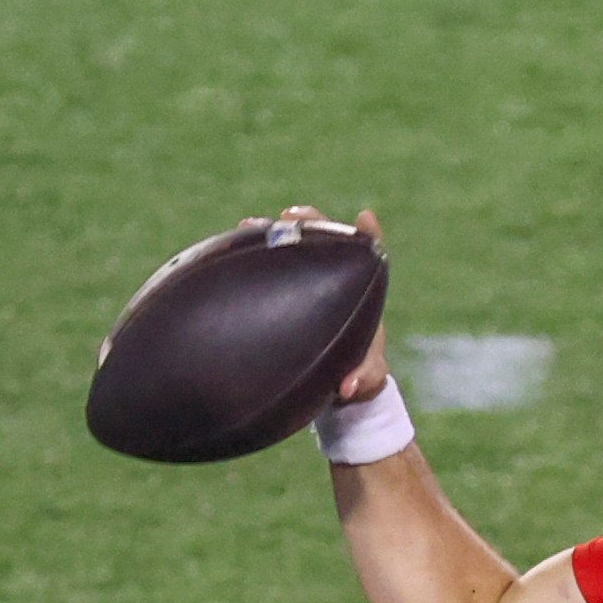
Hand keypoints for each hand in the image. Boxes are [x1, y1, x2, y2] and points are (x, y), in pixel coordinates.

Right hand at [252, 205, 389, 400]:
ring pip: (293, 246)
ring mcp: (306, 280)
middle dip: (311, 223)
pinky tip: (232, 244)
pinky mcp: (281, 287)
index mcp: (363, 292)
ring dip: (274, 231)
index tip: (364, 218)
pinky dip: (253, 252)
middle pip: (327, 238)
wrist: (332, 381)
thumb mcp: (367, 378)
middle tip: (291, 216)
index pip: (369, 254)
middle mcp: (335, 278)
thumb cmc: (358, 374)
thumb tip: (348, 387)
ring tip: (251, 224)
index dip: (368, 235)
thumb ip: (364, 379)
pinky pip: (267, 265)